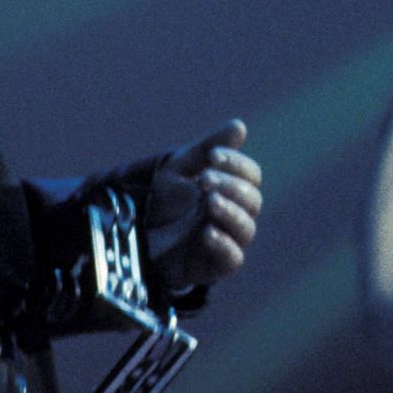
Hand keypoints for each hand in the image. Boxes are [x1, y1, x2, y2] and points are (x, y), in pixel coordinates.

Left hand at [145, 118, 262, 294]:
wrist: (140, 236)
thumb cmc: (166, 200)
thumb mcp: (181, 168)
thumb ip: (209, 147)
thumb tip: (240, 126)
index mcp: (232, 189)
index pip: (250, 175)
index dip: (236, 163)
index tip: (212, 156)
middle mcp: (236, 214)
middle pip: (252, 200)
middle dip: (230, 186)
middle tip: (204, 179)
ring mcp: (228, 240)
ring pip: (246, 228)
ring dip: (230, 212)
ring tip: (208, 201)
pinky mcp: (217, 266)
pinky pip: (233, 258)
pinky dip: (222, 244)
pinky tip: (206, 231)